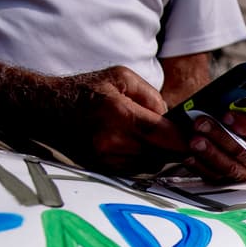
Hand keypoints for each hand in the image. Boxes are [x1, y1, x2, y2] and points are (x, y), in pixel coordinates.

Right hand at [57, 66, 185, 174]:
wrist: (46, 108)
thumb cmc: (87, 89)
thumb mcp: (121, 77)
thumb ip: (152, 97)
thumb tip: (171, 119)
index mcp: (119, 113)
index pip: (164, 135)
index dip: (185, 139)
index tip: (199, 138)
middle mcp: (111, 140)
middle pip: (160, 153)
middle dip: (175, 147)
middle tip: (186, 139)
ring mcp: (105, 158)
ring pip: (150, 164)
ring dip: (158, 154)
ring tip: (155, 138)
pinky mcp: (101, 169)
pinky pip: (135, 169)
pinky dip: (142, 159)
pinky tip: (137, 145)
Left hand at [186, 111, 245, 184]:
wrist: (223, 125)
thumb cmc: (237, 113)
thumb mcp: (244, 104)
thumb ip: (243, 104)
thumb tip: (231, 101)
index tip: (227, 115)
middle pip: (245, 152)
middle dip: (222, 137)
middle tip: (202, 123)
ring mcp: (244, 171)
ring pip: (229, 167)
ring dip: (210, 153)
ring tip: (195, 140)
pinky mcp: (226, 178)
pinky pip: (213, 176)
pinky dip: (200, 166)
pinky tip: (189, 156)